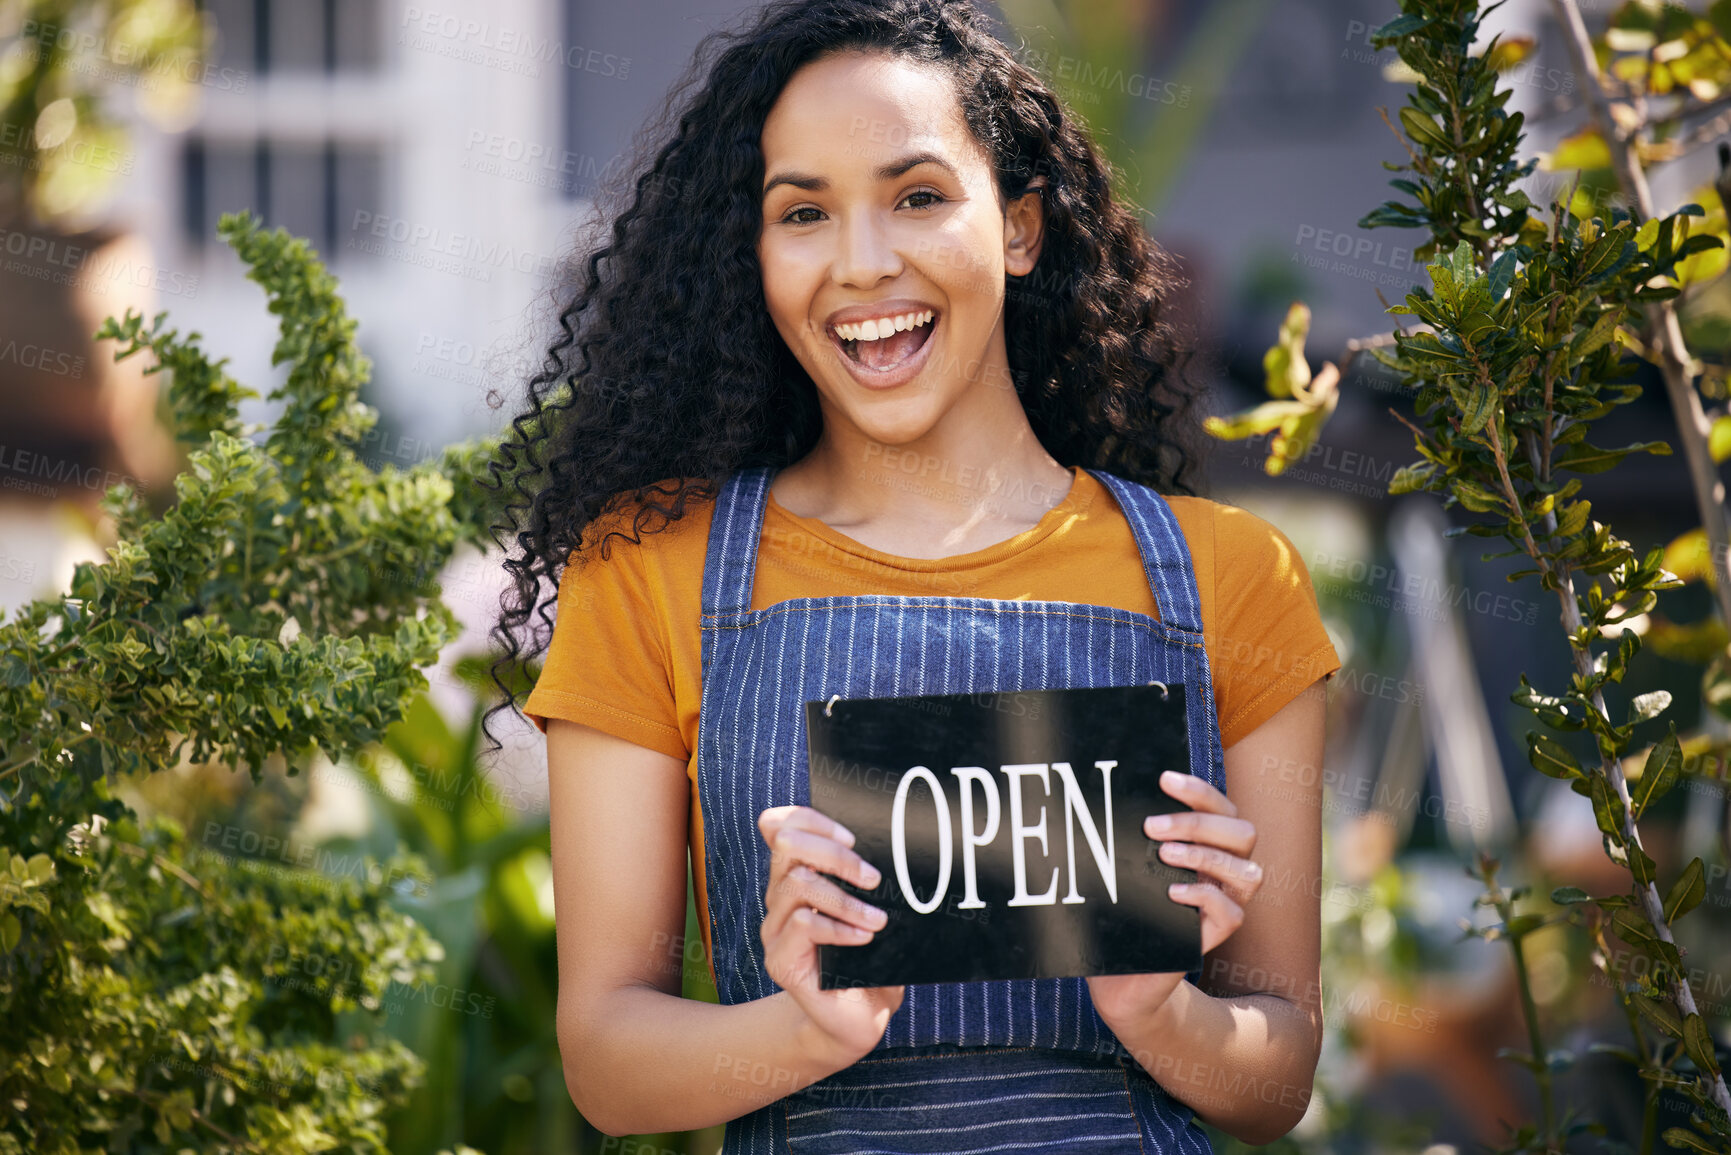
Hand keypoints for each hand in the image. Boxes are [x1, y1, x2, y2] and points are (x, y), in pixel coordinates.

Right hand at [757, 805, 904, 1063]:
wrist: (860, 1019)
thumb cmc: (872, 960)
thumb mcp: (874, 911)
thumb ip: (868, 880)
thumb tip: (894, 847)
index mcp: (797, 877)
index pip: (783, 825)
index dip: (813, 820)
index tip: (854, 837)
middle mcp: (780, 898)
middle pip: (788, 845)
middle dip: (835, 855)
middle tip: (873, 878)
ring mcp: (775, 930)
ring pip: (797, 884)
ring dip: (845, 898)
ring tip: (877, 920)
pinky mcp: (780, 961)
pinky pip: (803, 925)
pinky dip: (839, 928)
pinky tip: (864, 939)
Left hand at [1086, 770, 1261, 1024]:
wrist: (1117, 975)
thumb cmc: (1120, 911)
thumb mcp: (1123, 868)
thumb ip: (1128, 838)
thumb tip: (1107, 793)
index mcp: (1207, 844)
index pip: (1221, 808)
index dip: (1199, 790)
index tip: (1164, 778)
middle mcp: (1223, 871)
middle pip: (1244, 833)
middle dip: (1199, 822)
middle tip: (1152, 826)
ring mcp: (1223, 903)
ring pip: (1249, 872)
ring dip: (1205, 855)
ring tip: (1163, 856)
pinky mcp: (1215, 937)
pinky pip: (1232, 914)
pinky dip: (1204, 897)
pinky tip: (1172, 893)